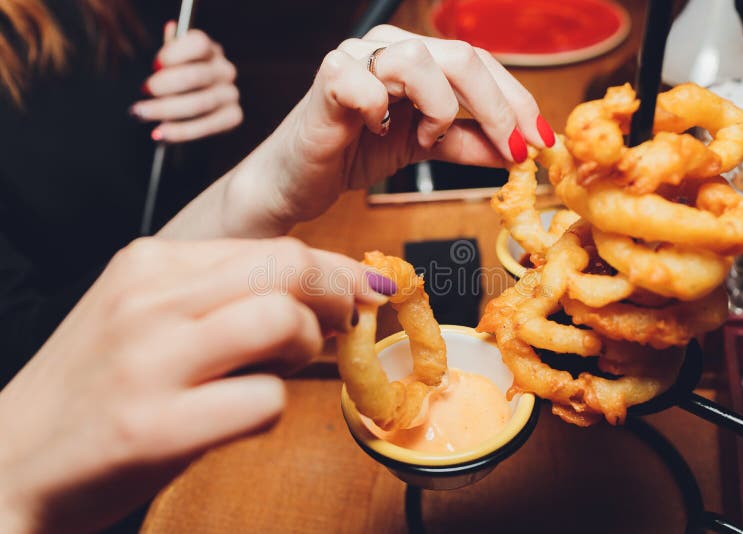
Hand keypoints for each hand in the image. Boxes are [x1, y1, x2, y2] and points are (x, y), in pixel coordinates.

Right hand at [0, 237, 390, 532]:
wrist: (9, 461)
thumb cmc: (94, 389)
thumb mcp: (145, 317)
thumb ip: (221, 297)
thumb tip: (316, 296)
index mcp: (149, 266)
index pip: (272, 246)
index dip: (333, 268)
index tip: (364, 284)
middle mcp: (149, 301)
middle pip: (286, 268)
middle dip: (338, 294)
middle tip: (347, 322)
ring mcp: (150, 361)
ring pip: (280, 321)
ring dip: (306, 347)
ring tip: (284, 367)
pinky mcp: (155, 428)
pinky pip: (264, 401)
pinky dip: (272, 408)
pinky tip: (242, 415)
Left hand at [129, 22, 242, 142]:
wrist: (196, 110)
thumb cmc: (180, 81)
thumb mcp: (175, 62)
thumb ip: (171, 51)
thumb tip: (171, 29)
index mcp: (211, 50)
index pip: (198, 44)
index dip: (174, 54)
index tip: (154, 66)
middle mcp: (225, 70)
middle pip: (194, 76)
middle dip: (162, 86)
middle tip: (141, 94)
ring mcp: (231, 94)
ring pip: (199, 104)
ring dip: (165, 110)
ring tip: (141, 114)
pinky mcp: (234, 117)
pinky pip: (207, 126)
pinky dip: (181, 132)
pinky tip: (160, 133)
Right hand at [229, 25, 553, 230]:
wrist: (298, 181)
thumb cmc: (353, 154)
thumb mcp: (425, 148)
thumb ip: (468, 144)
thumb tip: (518, 150)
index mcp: (417, 57)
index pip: (481, 64)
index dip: (517, 100)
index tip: (541, 141)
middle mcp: (388, 47)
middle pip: (461, 56)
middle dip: (498, 107)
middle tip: (515, 147)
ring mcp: (356, 58)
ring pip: (418, 59)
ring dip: (438, 108)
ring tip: (424, 140)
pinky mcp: (327, 80)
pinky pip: (366, 84)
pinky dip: (382, 111)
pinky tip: (378, 131)